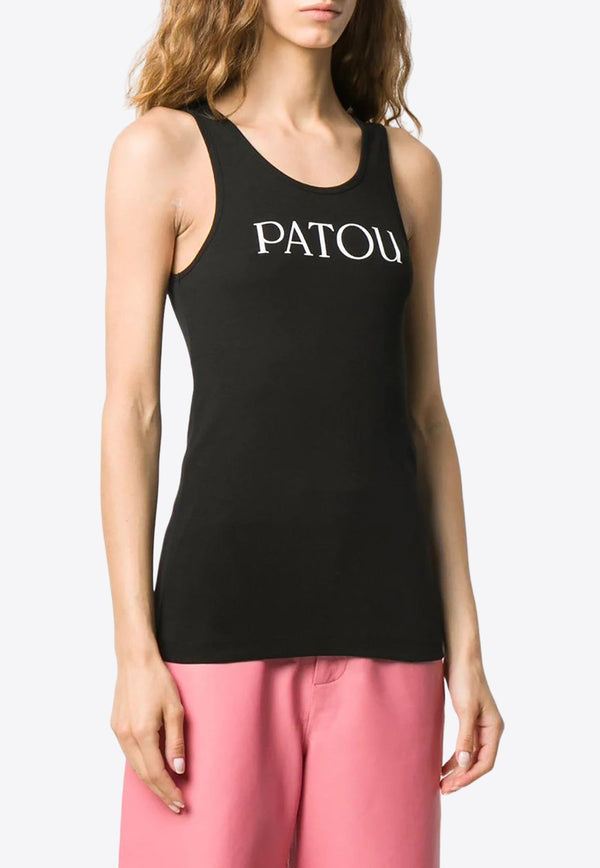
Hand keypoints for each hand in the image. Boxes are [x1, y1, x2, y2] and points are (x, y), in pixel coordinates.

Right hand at [110, 655, 185, 812]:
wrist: (135, 660)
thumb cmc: (158, 680)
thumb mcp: (175, 709)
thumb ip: (176, 742)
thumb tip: (178, 769)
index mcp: (142, 733)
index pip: (156, 772)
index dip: (168, 789)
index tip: (181, 801)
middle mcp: (126, 736)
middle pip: (144, 774)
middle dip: (160, 791)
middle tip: (175, 804)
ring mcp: (118, 731)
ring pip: (134, 766)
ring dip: (150, 781)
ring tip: (166, 791)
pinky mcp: (116, 725)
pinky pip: (129, 754)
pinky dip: (141, 765)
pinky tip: (151, 769)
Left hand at [441, 658, 503, 793]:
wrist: (461, 657)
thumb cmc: (466, 680)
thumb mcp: (465, 710)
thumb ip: (465, 738)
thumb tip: (464, 764)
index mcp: (494, 728)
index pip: (485, 762)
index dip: (470, 776)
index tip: (452, 786)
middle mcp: (490, 729)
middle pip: (478, 761)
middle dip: (462, 777)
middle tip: (444, 790)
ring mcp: (480, 725)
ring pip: (470, 755)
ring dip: (458, 769)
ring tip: (442, 783)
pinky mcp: (468, 719)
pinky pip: (464, 745)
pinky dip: (455, 756)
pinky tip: (443, 765)